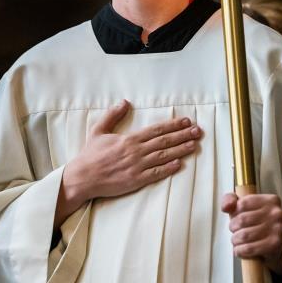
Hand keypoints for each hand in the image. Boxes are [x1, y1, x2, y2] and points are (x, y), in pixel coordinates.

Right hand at [55, 100, 201, 225]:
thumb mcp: (98, 130)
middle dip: (182, 135)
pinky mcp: (136, 180)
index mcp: (128, 139)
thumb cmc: (90, 155)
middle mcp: (136, 151)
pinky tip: (180, 164)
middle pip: (164, 141)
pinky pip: (156, 173)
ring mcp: (137, 166)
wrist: (83, 177)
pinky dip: (169, 168)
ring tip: (194, 145)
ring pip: (164, 156)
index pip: (156, 130)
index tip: (186, 121)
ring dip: (180, 150)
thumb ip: (112, 116)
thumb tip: (124, 102)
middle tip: (198, 131)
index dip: (173, 125)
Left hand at [221, 192, 281, 273]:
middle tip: (236, 231)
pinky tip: (241, 249)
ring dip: (235, 240)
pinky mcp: (275, 245)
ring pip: (244, 235)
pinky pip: (249, 248)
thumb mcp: (241, 206)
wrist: (270, 244)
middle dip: (233, 227)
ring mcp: (278, 229)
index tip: (237, 217)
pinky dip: (240, 250)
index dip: (234, 213)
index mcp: (271, 200)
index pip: (242, 204)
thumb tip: (227, 207)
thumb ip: (229, 200)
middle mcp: (277, 213)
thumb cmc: (254, 222)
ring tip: (238, 240)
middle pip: (242, 220)